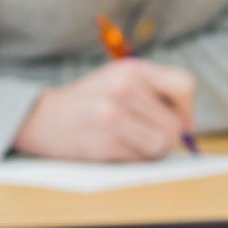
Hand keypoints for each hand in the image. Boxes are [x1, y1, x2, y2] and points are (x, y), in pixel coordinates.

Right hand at [13, 59, 195, 160]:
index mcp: (131, 69)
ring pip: (162, 143)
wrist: (39, 118)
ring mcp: (112, 115)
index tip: (177, 119)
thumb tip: (188, 125)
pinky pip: (141, 158)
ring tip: (130, 141)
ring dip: (152, 149)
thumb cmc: (89, 101)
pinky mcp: (104, 141)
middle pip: (176, 123)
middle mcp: (123, 88)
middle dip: (167, 136)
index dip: (186, 108)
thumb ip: (154, 92)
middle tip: (145, 135)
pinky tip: (114, 147)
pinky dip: (133, 158)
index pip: (184, 85)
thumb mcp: (119, 80)